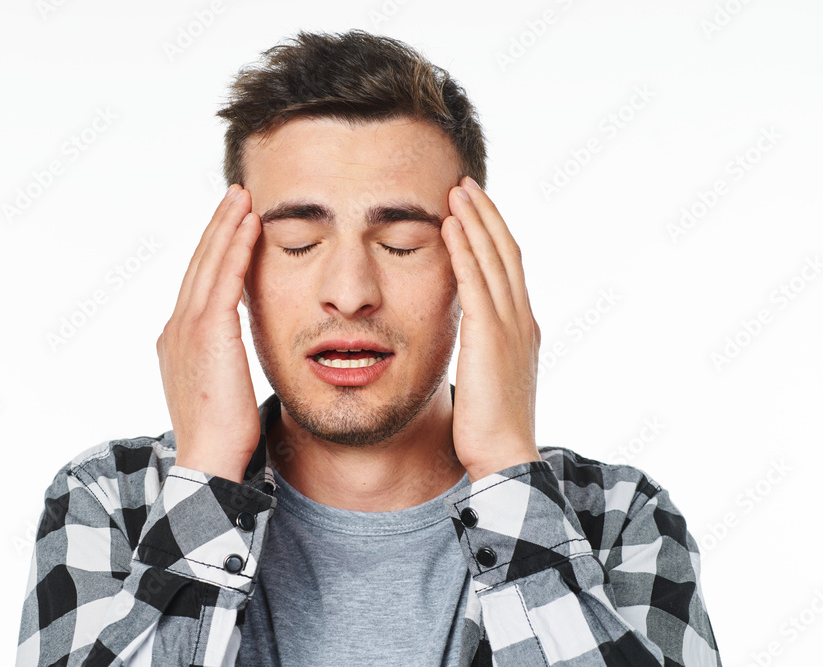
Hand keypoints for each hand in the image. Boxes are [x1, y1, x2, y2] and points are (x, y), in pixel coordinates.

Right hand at [156, 185, 261, 483]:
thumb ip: (221, 360)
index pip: (198, 284)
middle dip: (217, 227)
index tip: (229, 226)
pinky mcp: (208, 331)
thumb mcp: (218, 387)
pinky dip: (237, 247)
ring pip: (209, 263)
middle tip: (235, 195)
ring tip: (244, 196)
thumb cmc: (222, 434)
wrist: (209, 458)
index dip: (213, 251)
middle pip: (199, 264)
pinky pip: (225, 278)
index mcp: (177, 340)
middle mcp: (177, 327)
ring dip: (227, 225)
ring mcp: (188, 327)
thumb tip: (235, 353)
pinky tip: (251, 224)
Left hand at [441, 176, 541, 481]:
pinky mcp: (490, 337)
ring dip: (474, 220)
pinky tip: (449, 226)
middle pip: (505, 252)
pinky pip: (475, 282)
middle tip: (465, 184)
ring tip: (455, 190)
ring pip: (493, 258)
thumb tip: (466, 343)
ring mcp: (510, 326)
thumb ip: (481, 353)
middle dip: (485, 215)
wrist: (505, 458)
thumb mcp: (488, 380)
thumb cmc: (490, 428)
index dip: (493, 235)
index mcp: (522, 330)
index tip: (474, 210)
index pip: (509, 269)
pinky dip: (464, 250)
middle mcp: (521, 320)